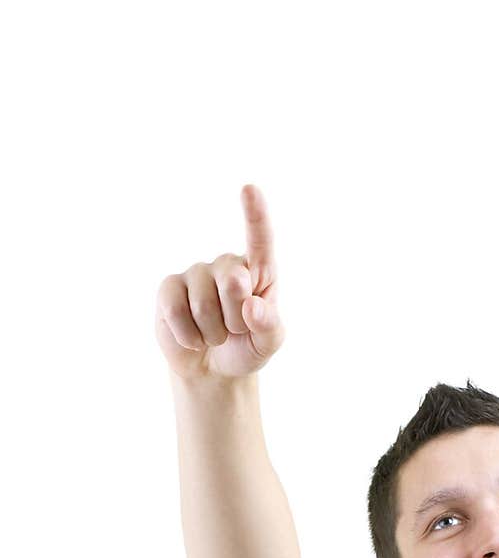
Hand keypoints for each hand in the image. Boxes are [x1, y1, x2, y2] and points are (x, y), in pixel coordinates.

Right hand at [155, 184, 285, 383]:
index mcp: (258, 271)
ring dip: (213, 333)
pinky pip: (177, 311)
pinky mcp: (169, 288)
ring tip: (214, 336)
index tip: (250, 188)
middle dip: (236, 320)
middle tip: (235, 331)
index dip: (255, 215)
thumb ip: (269, 327)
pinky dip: (188, 336)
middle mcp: (227, 265)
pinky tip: (193, 339)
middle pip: (233, 283)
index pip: (260, 240)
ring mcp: (196, 274)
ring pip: (203, 304)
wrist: (213, 369)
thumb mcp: (268, 344)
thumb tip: (252, 307)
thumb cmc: (247, 348)